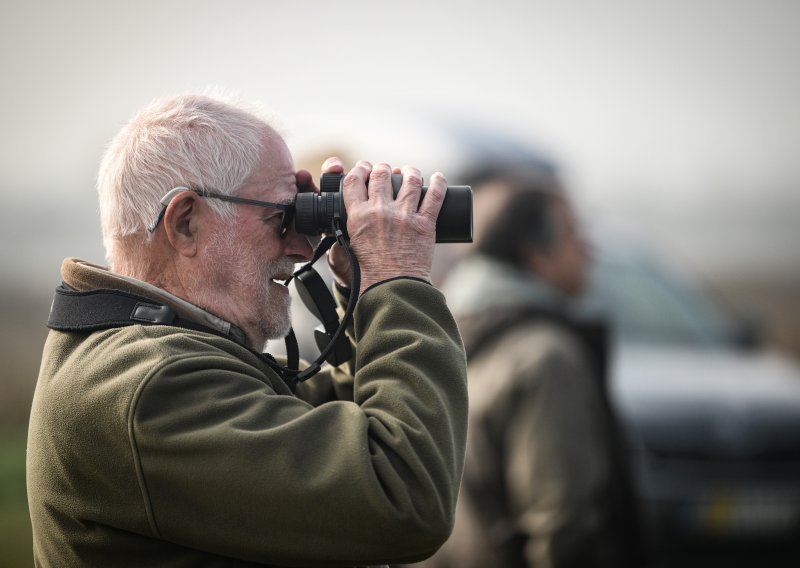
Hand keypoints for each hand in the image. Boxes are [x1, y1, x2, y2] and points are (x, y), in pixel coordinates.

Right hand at [336, 161, 446, 293]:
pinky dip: (439, 183)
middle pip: (381, 175)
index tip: (364, 168)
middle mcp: (380, 211)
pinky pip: (435, 196)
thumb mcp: (348, 249)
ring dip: (410, 171)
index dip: (359, 169)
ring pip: (410, 180)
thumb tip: (338, 224)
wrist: (392, 289)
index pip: (354, 181)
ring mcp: (405, 216)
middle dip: (383, 168)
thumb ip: (342, 233)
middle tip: (386, 170)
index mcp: (358, 216)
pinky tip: (438, 177)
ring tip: (410, 171)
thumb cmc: (369, 274)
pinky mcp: (425, 224)